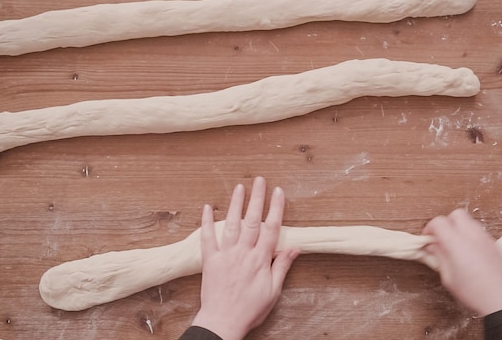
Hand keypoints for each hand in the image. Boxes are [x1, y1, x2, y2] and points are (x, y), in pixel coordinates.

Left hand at [192, 177, 298, 339]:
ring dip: (236, 204)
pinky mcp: (210, 261)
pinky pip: (207, 238)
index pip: (272, 228)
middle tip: (260, 180)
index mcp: (260, 259)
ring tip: (240, 187)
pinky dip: (206, 222)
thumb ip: (282, 267)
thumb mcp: (273, 291)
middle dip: (257, 198)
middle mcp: (243, 253)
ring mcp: (226, 255)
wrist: (223, 322)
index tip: (279, 192)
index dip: (276, 208)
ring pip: (232, 224)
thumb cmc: (250, 309)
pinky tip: (207, 208)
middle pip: (253, 220)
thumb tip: (295, 248)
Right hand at [423, 209, 501, 315]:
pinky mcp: (496, 245)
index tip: (428, 239)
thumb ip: (439, 258)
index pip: (439, 222)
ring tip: (456, 246)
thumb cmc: (474, 293)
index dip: (429, 228)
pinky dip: (471, 236)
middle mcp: (472, 235)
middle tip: (442, 238)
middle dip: (446, 223)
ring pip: (470, 221)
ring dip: (459, 228)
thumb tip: (432, 246)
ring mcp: (486, 238)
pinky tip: (469, 252)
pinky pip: (480, 232)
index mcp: (456, 243)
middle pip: (456, 214)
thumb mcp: (448, 278)